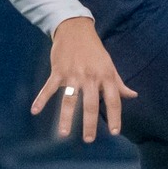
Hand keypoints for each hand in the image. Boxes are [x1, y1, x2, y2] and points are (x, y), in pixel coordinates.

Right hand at [32, 16, 136, 141]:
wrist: (75, 28)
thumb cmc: (95, 50)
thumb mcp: (110, 65)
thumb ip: (119, 83)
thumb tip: (132, 96)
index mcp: (106, 76)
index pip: (113, 100)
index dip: (115, 117)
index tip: (114, 132)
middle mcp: (90, 77)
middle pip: (90, 104)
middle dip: (89, 124)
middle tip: (88, 140)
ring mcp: (73, 74)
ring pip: (69, 100)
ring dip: (66, 118)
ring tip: (64, 134)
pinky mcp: (58, 70)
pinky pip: (49, 88)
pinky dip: (41, 99)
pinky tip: (34, 111)